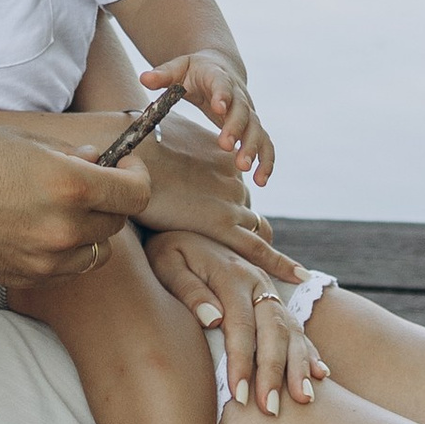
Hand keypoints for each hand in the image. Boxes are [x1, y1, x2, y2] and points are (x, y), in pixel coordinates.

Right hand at [0, 117, 152, 284]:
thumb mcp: (21, 138)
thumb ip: (69, 154)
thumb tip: (98, 161)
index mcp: (69, 186)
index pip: (136, 193)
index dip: (137, 177)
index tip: (127, 168)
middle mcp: (64, 229)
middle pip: (119, 222)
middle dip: (110, 200)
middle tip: (88, 182)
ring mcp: (46, 260)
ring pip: (97, 251)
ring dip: (90, 230)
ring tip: (61, 209)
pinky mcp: (26, 279)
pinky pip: (68, 270)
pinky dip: (66, 252)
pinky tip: (40, 230)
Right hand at [117, 117, 299, 272]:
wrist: (126, 153)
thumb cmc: (131, 148)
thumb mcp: (161, 146)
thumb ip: (169, 155)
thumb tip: (154, 154)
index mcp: (221, 159)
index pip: (236, 191)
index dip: (235, 210)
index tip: (237, 225)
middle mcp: (232, 178)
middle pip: (247, 213)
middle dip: (245, 233)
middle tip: (250, 260)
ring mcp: (230, 200)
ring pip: (255, 232)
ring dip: (259, 251)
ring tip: (270, 275)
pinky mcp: (221, 223)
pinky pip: (258, 249)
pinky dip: (280, 264)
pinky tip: (298, 276)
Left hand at [141, 49, 275, 185]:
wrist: (222, 68)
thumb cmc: (196, 71)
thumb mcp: (179, 67)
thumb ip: (163, 74)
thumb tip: (144, 78)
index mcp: (218, 78)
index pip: (222, 85)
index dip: (222, 95)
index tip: (218, 107)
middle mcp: (239, 96)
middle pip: (243, 111)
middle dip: (236, 128)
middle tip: (226, 145)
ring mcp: (249, 113)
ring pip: (258, 130)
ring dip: (254, 149)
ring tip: (244, 168)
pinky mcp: (253, 128)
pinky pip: (266, 145)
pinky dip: (266, 162)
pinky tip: (261, 181)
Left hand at [147, 236, 329, 416]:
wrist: (184, 222)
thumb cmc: (168, 250)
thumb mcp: (167, 262)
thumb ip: (189, 290)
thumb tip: (213, 320)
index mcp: (231, 275)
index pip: (240, 326)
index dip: (241, 362)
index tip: (239, 396)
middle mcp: (257, 282)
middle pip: (273, 331)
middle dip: (274, 372)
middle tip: (270, 410)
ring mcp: (268, 289)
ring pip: (291, 330)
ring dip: (299, 366)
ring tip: (304, 399)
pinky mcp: (272, 297)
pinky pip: (297, 326)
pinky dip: (309, 351)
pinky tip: (320, 374)